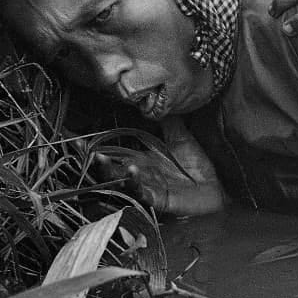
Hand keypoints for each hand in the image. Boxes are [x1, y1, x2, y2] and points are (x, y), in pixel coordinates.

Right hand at [92, 116, 225, 215]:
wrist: (218, 187)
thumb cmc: (199, 165)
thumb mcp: (182, 137)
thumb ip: (169, 121)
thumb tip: (157, 98)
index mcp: (144, 158)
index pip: (117, 150)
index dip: (99, 145)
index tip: (79, 138)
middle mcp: (141, 173)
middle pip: (113, 167)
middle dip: (96, 160)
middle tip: (81, 149)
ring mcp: (148, 186)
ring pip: (121, 180)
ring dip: (110, 171)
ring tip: (100, 158)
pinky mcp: (158, 199)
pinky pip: (142, 192)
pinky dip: (135, 182)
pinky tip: (131, 170)